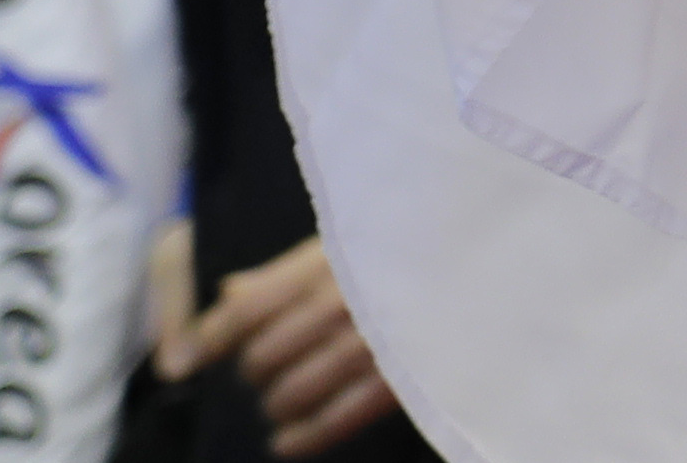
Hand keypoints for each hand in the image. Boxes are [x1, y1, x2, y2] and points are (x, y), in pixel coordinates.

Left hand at [164, 236, 400, 456]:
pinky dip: (304, 436)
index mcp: (330, 258)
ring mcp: (375, 341)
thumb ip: (285, 270)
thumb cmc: (405, 251)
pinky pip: (337, 418)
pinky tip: (284, 443)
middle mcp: (348, 298)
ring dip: (276, 403)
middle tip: (259, 372)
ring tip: (277, 403)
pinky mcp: (402, 377)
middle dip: (253, 369)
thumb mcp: (346, 243)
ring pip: (296, 390)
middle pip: (267, 353)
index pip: (250, 307)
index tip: (196, 353)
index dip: (213, 335)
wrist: (489, 261)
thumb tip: (225, 296)